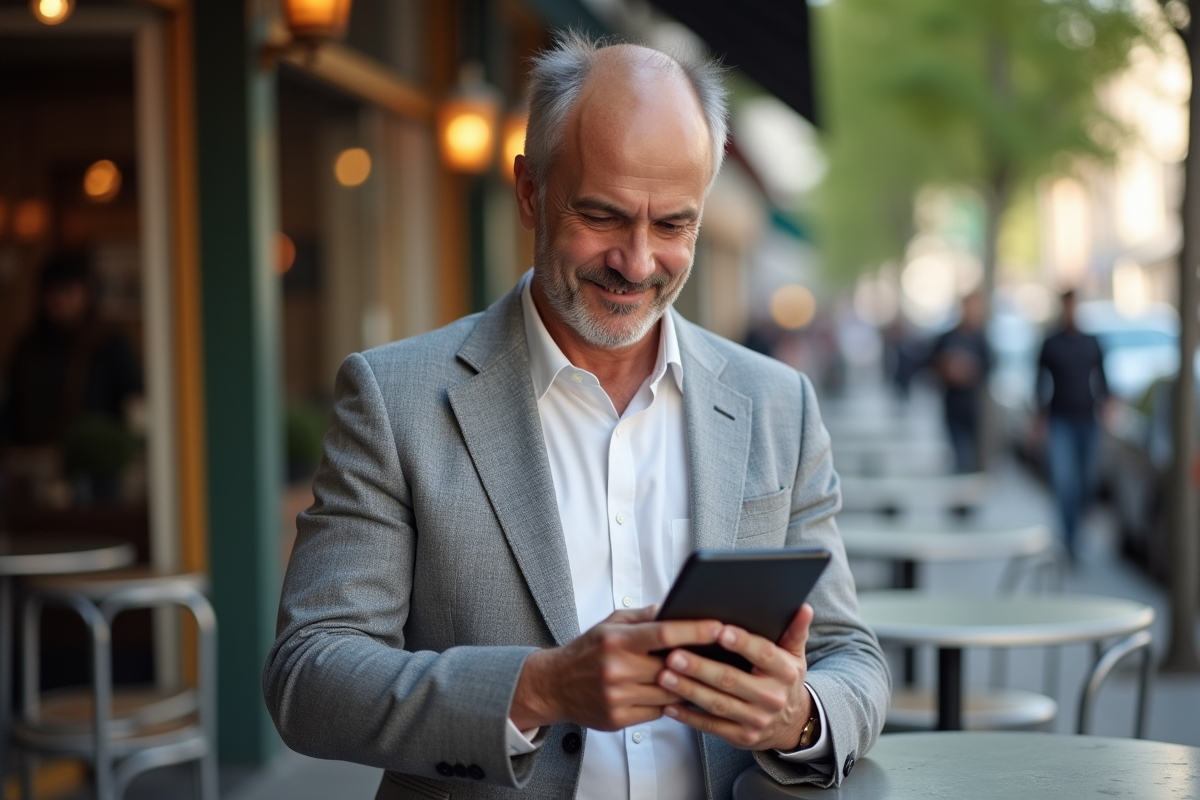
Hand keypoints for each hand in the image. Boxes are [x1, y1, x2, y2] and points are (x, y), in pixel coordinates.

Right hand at [509, 607, 722, 731]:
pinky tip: (675, 694)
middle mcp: (617, 669)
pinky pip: (658, 713)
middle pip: (672, 668)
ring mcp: (618, 697)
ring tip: (703, 676)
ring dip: (686, 686)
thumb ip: (644, 617)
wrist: (554, 685)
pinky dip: (669, 704)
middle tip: (722, 655)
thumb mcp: (610, 624)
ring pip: (669, 694)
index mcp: (617, 640)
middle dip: (697, 662)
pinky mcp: (618, 719)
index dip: (695, 631)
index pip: (664, 634)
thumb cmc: (587, 651)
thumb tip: (676, 608)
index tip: (719, 627)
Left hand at [657, 604, 814, 750]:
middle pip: (731, 680)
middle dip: (700, 667)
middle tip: (674, 655)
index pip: (763, 654)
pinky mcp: (741, 737)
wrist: (791, 723)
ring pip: (717, 704)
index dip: (742, 642)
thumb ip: (794, 630)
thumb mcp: (794, 655)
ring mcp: (756, 720)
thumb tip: (803, 607)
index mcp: (784, 672)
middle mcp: (771, 697)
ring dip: (688, 690)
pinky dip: (689, 717)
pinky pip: (711, 727)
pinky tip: (669, 705)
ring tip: (665, 676)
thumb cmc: (784, 679)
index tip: (718, 630)